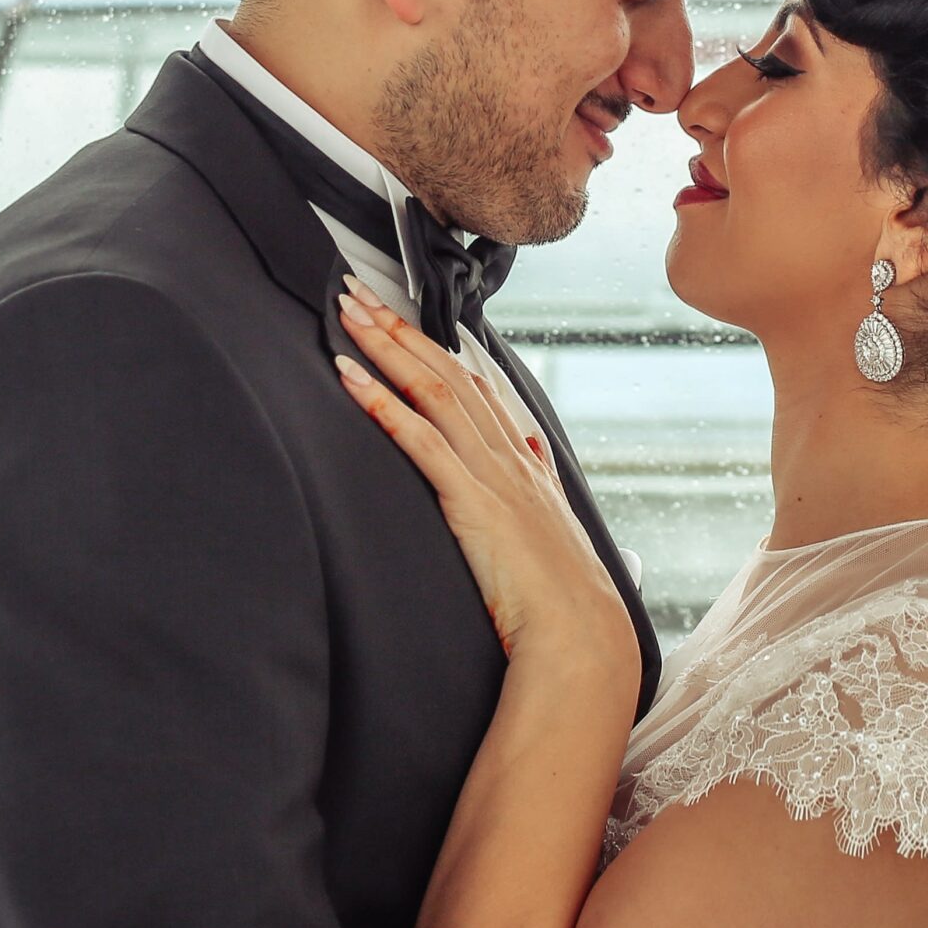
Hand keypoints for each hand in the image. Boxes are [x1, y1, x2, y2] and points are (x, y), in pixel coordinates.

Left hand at [331, 275, 637, 683]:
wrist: (580, 636)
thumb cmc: (562, 603)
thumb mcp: (549, 533)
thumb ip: (536, 490)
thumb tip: (528, 457)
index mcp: (525, 464)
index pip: (477, 387)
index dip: (436, 348)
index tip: (403, 319)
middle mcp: (508, 456)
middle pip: (448, 372)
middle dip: (400, 328)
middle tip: (357, 291)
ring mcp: (491, 473)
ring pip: (433, 390)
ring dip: (385, 345)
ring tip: (347, 312)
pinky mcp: (470, 499)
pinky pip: (419, 439)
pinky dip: (381, 402)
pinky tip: (350, 376)